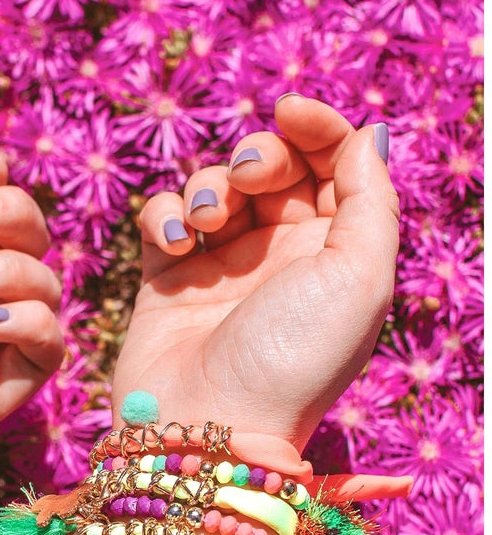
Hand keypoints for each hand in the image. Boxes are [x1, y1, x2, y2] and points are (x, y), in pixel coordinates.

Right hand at [113, 96, 398, 449]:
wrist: (210, 424)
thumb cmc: (293, 357)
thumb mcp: (360, 277)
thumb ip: (371, 199)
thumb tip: (366, 136)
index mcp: (333, 253)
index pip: (332, 164)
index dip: (316, 126)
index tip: (289, 110)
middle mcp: (278, 256)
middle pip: (271, 167)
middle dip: (259, 155)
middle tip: (249, 180)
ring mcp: (219, 268)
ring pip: (213, 187)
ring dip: (209, 188)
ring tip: (206, 227)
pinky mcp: (166, 280)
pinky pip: (162, 219)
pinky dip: (165, 216)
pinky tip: (174, 246)